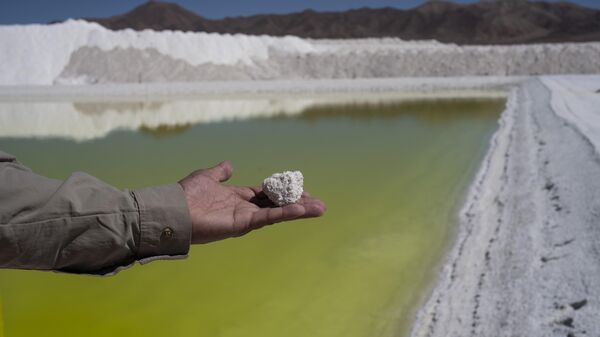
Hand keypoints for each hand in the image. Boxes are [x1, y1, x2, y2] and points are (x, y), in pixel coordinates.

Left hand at [178, 161, 325, 243]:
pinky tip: (302, 209)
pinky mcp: (243, 224)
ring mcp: (245, 217)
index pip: (265, 194)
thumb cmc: (186, 194)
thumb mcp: (206, 177)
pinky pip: (268, 217)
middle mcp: (244, 208)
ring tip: (320, 208)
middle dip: (297, 203)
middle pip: (276, 204)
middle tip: (318, 202)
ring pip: (277, 212)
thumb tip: (229, 164)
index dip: (282, 191)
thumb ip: (219, 172)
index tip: (301, 188)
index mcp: (237, 197)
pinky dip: (285, 213)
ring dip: (299, 210)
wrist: (174, 210)